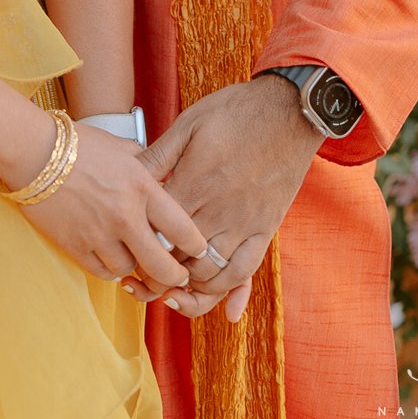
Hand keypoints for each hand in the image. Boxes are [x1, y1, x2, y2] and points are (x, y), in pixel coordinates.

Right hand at [19, 125, 210, 302]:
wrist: (34, 152)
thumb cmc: (78, 145)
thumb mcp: (120, 147)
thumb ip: (146, 164)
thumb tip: (163, 175)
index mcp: (142, 187)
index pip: (183, 228)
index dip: (197, 245)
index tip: (199, 250)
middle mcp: (125, 215)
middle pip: (162, 266)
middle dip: (175, 276)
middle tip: (178, 276)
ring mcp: (100, 234)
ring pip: (130, 271)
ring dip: (137, 269)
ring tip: (138, 260)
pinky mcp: (76, 246)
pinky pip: (103, 272)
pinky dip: (111, 270)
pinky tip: (113, 259)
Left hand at [142, 77, 321, 320]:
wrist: (289, 111)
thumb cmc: (236, 111)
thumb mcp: (189, 123)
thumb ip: (159, 155)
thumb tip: (131, 176)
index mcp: (194, 184)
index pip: (159, 233)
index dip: (141, 250)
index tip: (128, 255)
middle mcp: (218, 211)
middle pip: (181, 261)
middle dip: (158, 277)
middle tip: (141, 282)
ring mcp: (244, 223)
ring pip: (211, 274)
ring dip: (189, 289)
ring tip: (171, 291)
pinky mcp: (266, 228)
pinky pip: (247, 271)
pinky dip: (232, 293)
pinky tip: (223, 308)